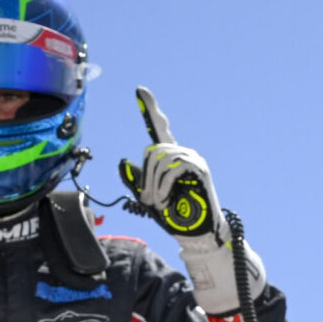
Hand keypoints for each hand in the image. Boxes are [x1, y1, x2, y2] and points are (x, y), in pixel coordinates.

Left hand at [117, 88, 223, 239]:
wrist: (196, 232)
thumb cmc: (174, 215)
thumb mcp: (148, 197)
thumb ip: (136, 181)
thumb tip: (122, 161)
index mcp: (170, 156)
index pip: (159, 127)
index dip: (149, 109)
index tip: (140, 90)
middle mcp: (183, 152)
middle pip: (153, 150)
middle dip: (145, 177)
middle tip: (147, 201)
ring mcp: (193, 158)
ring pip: (161, 159)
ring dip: (154, 185)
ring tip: (157, 203)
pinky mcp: (199, 168)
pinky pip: (174, 167)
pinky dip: (164, 185)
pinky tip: (164, 200)